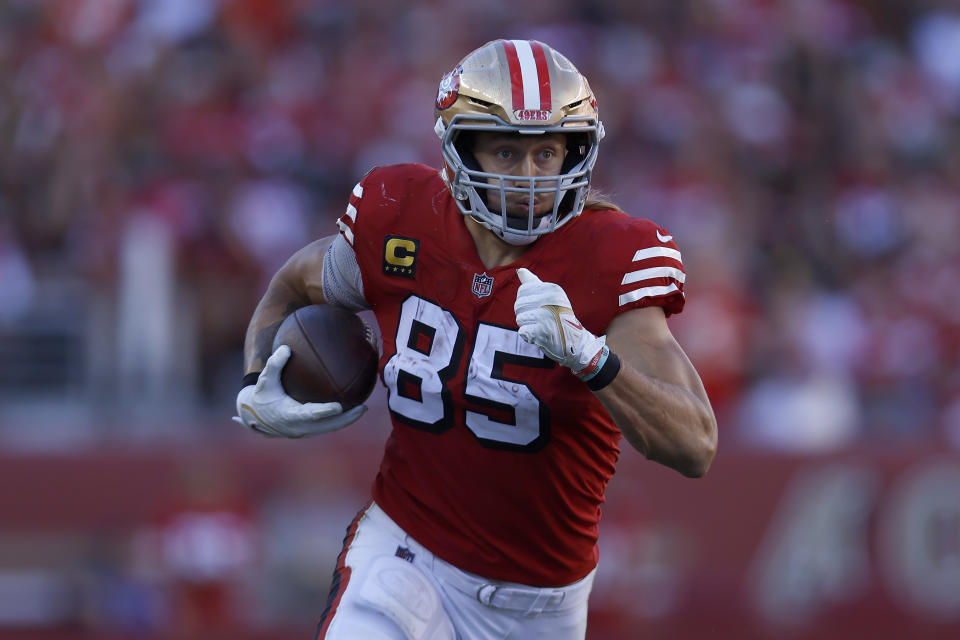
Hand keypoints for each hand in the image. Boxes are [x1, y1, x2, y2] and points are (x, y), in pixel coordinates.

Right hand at [233, 345, 366, 437]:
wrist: (254, 417)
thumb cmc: (262, 395)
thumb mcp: (264, 380)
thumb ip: (274, 364)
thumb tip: (286, 348)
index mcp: (288, 416)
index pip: (309, 415)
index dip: (323, 412)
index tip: (338, 406)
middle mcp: (298, 428)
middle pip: (327, 426)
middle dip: (346, 419)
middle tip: (362, 408)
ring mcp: (305, 431)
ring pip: (330, 428)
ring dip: (347, 420)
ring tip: (362, 408)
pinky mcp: (308, 430)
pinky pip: (327, 425)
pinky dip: (340, 419)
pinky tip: (352, 406)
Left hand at [514, 268, 605, 373]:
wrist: (575, 342)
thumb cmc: (560, 317)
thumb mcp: (551, 296)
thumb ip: (534, 284)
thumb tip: (520, 270)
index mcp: (552, 289)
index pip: (523, 290)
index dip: (526, 301)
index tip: (540, 307)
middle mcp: (550, 300)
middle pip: (518, 304)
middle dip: (525, 314)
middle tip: (541, 319)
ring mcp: (546, 315)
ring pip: (519, 318)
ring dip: (527, 326)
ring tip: (542, 327)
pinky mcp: (542, 331)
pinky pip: (522, 331)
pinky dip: (529, 336)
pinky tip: (540, 336)